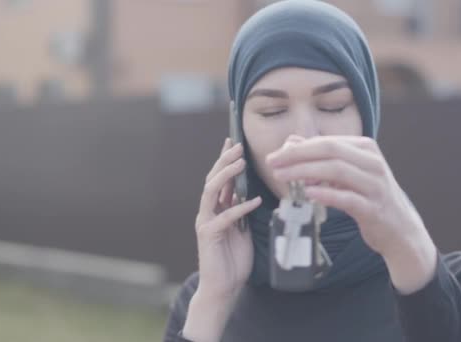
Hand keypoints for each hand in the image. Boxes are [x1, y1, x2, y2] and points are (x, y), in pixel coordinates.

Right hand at [183, 138, 261, 341]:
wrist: (224, 287)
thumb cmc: (233, 260)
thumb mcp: (242, 230)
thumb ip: (241, 211)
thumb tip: (248, 192)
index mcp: (215, 209)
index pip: (218, 179)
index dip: (224, 160)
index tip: (233, 142)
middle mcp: (207, 212)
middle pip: (212, 179)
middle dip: (224, 160)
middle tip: (238, 146)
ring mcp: (205, 223)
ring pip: (211, 191)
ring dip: (226, 175)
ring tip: (241, 163)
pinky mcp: (209, 236)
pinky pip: (225, 217)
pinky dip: (241, 207)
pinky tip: (255, 201)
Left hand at [266, 135, 436, 292]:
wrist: (399, 229)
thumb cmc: (368, 198)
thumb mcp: (346, 174)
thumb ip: (321, 158)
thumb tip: (292, 142)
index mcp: (366, 149)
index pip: (327, 142)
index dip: (298, 147)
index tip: (274, 156)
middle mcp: (373, 163)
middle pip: (331, 151)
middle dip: (298, 155)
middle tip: (273, 164)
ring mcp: (375, 185)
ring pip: (337, 171)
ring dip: (306, 172)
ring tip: (282, 177)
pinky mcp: (374, 209)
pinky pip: (347, 198)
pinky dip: (326, 194)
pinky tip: (307, 194)